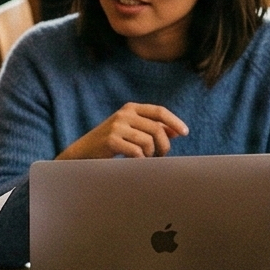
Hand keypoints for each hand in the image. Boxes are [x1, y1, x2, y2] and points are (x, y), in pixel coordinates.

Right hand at [63, 103, 188, 160]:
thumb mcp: (132, 131)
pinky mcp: (111, 140)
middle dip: (164, 145)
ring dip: (151, 154)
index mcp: (131, 108)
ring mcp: (117, 126)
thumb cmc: (111, 142)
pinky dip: (141, 160)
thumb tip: (176, 131)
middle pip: (156, 129)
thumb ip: (152, 128)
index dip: (174, 122)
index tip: (185, 133)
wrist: (83, 151)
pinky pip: (136, 152)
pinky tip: (136, 162)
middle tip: (162, 155)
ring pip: (148, 142)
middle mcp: (124, 113)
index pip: (159, 111)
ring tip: (146, 158)